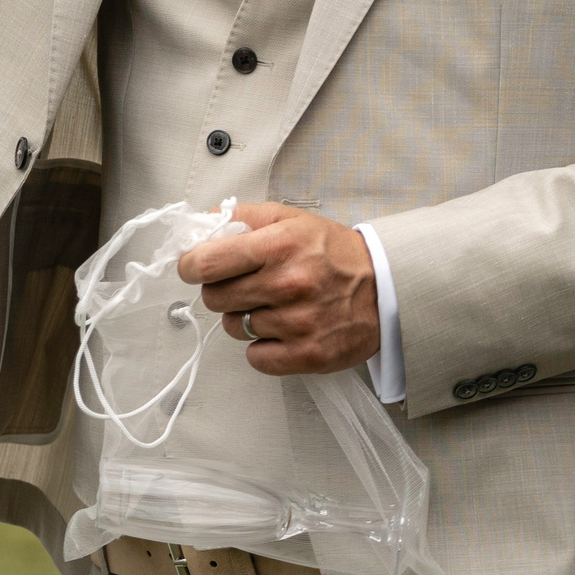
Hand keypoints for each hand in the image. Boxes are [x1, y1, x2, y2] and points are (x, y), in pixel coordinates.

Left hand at [177, 203, 379, 376]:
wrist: (385, 288)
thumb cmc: (332, 252)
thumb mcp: (288, 219)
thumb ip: (240, 217)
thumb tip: (200, 223)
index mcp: (278, 246)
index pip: (206, 263)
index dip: (190, 266)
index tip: (193, 267)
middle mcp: (287, 284)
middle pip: (214, 298)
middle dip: (219, 290)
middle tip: (242, 285)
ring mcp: (298, 323)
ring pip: (233, 328)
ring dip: (242, 318)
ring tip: (269, 305)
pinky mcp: (309, 354)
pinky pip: (256, 357)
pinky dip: (262, 347)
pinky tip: (279, 331)